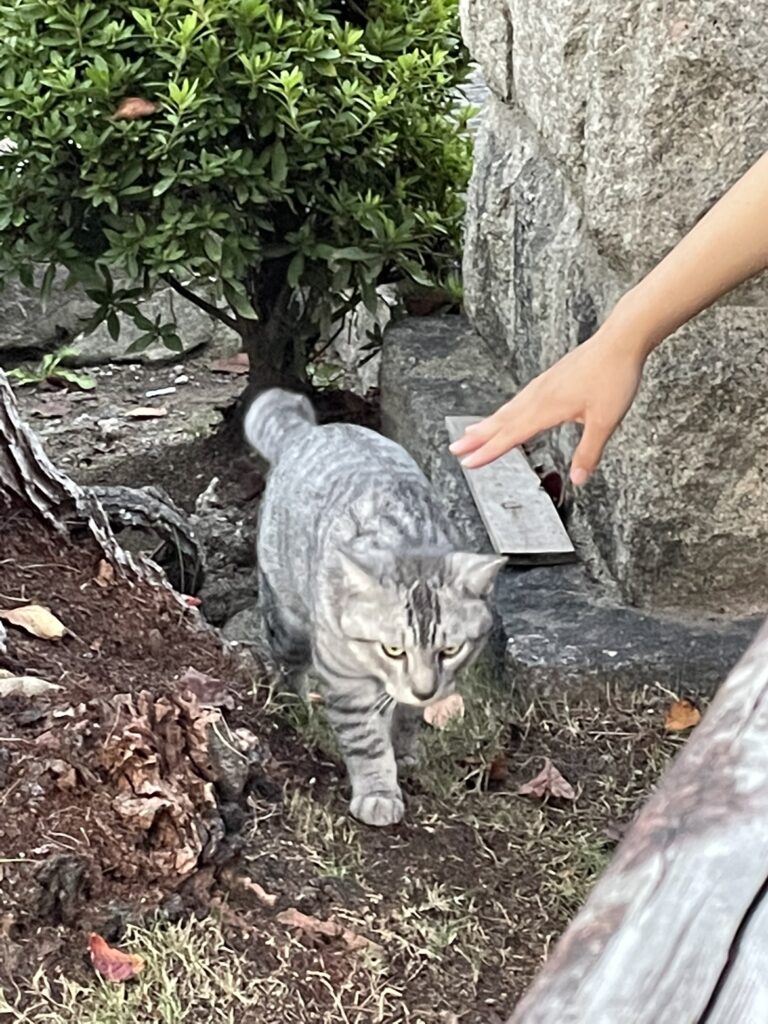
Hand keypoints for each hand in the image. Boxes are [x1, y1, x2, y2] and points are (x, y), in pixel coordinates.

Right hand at [449, 327, 646, 483]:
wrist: (621, 340)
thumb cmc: (614, 375)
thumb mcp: (605, 421)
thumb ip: (588, 452)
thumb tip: (578, 479)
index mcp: (546, 408)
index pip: (510, 435)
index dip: (488, 451)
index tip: (469, 462)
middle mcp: (538, 396)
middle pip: (500, 421)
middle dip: (476, 438)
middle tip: (454, 449)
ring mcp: (542, 385)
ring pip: (508, 409)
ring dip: (487, 424)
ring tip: (470, 433)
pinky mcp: (550, 379)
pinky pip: (519, 400)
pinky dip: (505, 411)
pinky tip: (507, 413)